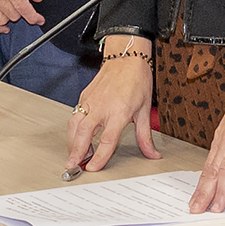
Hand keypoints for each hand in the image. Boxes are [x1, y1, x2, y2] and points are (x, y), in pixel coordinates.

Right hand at [65, 42, 159, 172]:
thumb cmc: (136, 79)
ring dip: (72, 142)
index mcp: (119, 111)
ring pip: (74, 125)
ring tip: (74, 156)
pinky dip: (73, 130)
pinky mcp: (84, 97)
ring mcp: (90, 101)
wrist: (126, 57)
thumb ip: (145, 136)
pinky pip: (74, 116)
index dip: (99, 156)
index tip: (93, 168)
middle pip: (84, 134)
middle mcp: (102, 107)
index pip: (107, 139)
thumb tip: (152, 153)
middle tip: (72, 166)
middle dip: (76, 152)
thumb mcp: (144, 110)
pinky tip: (77, 138)